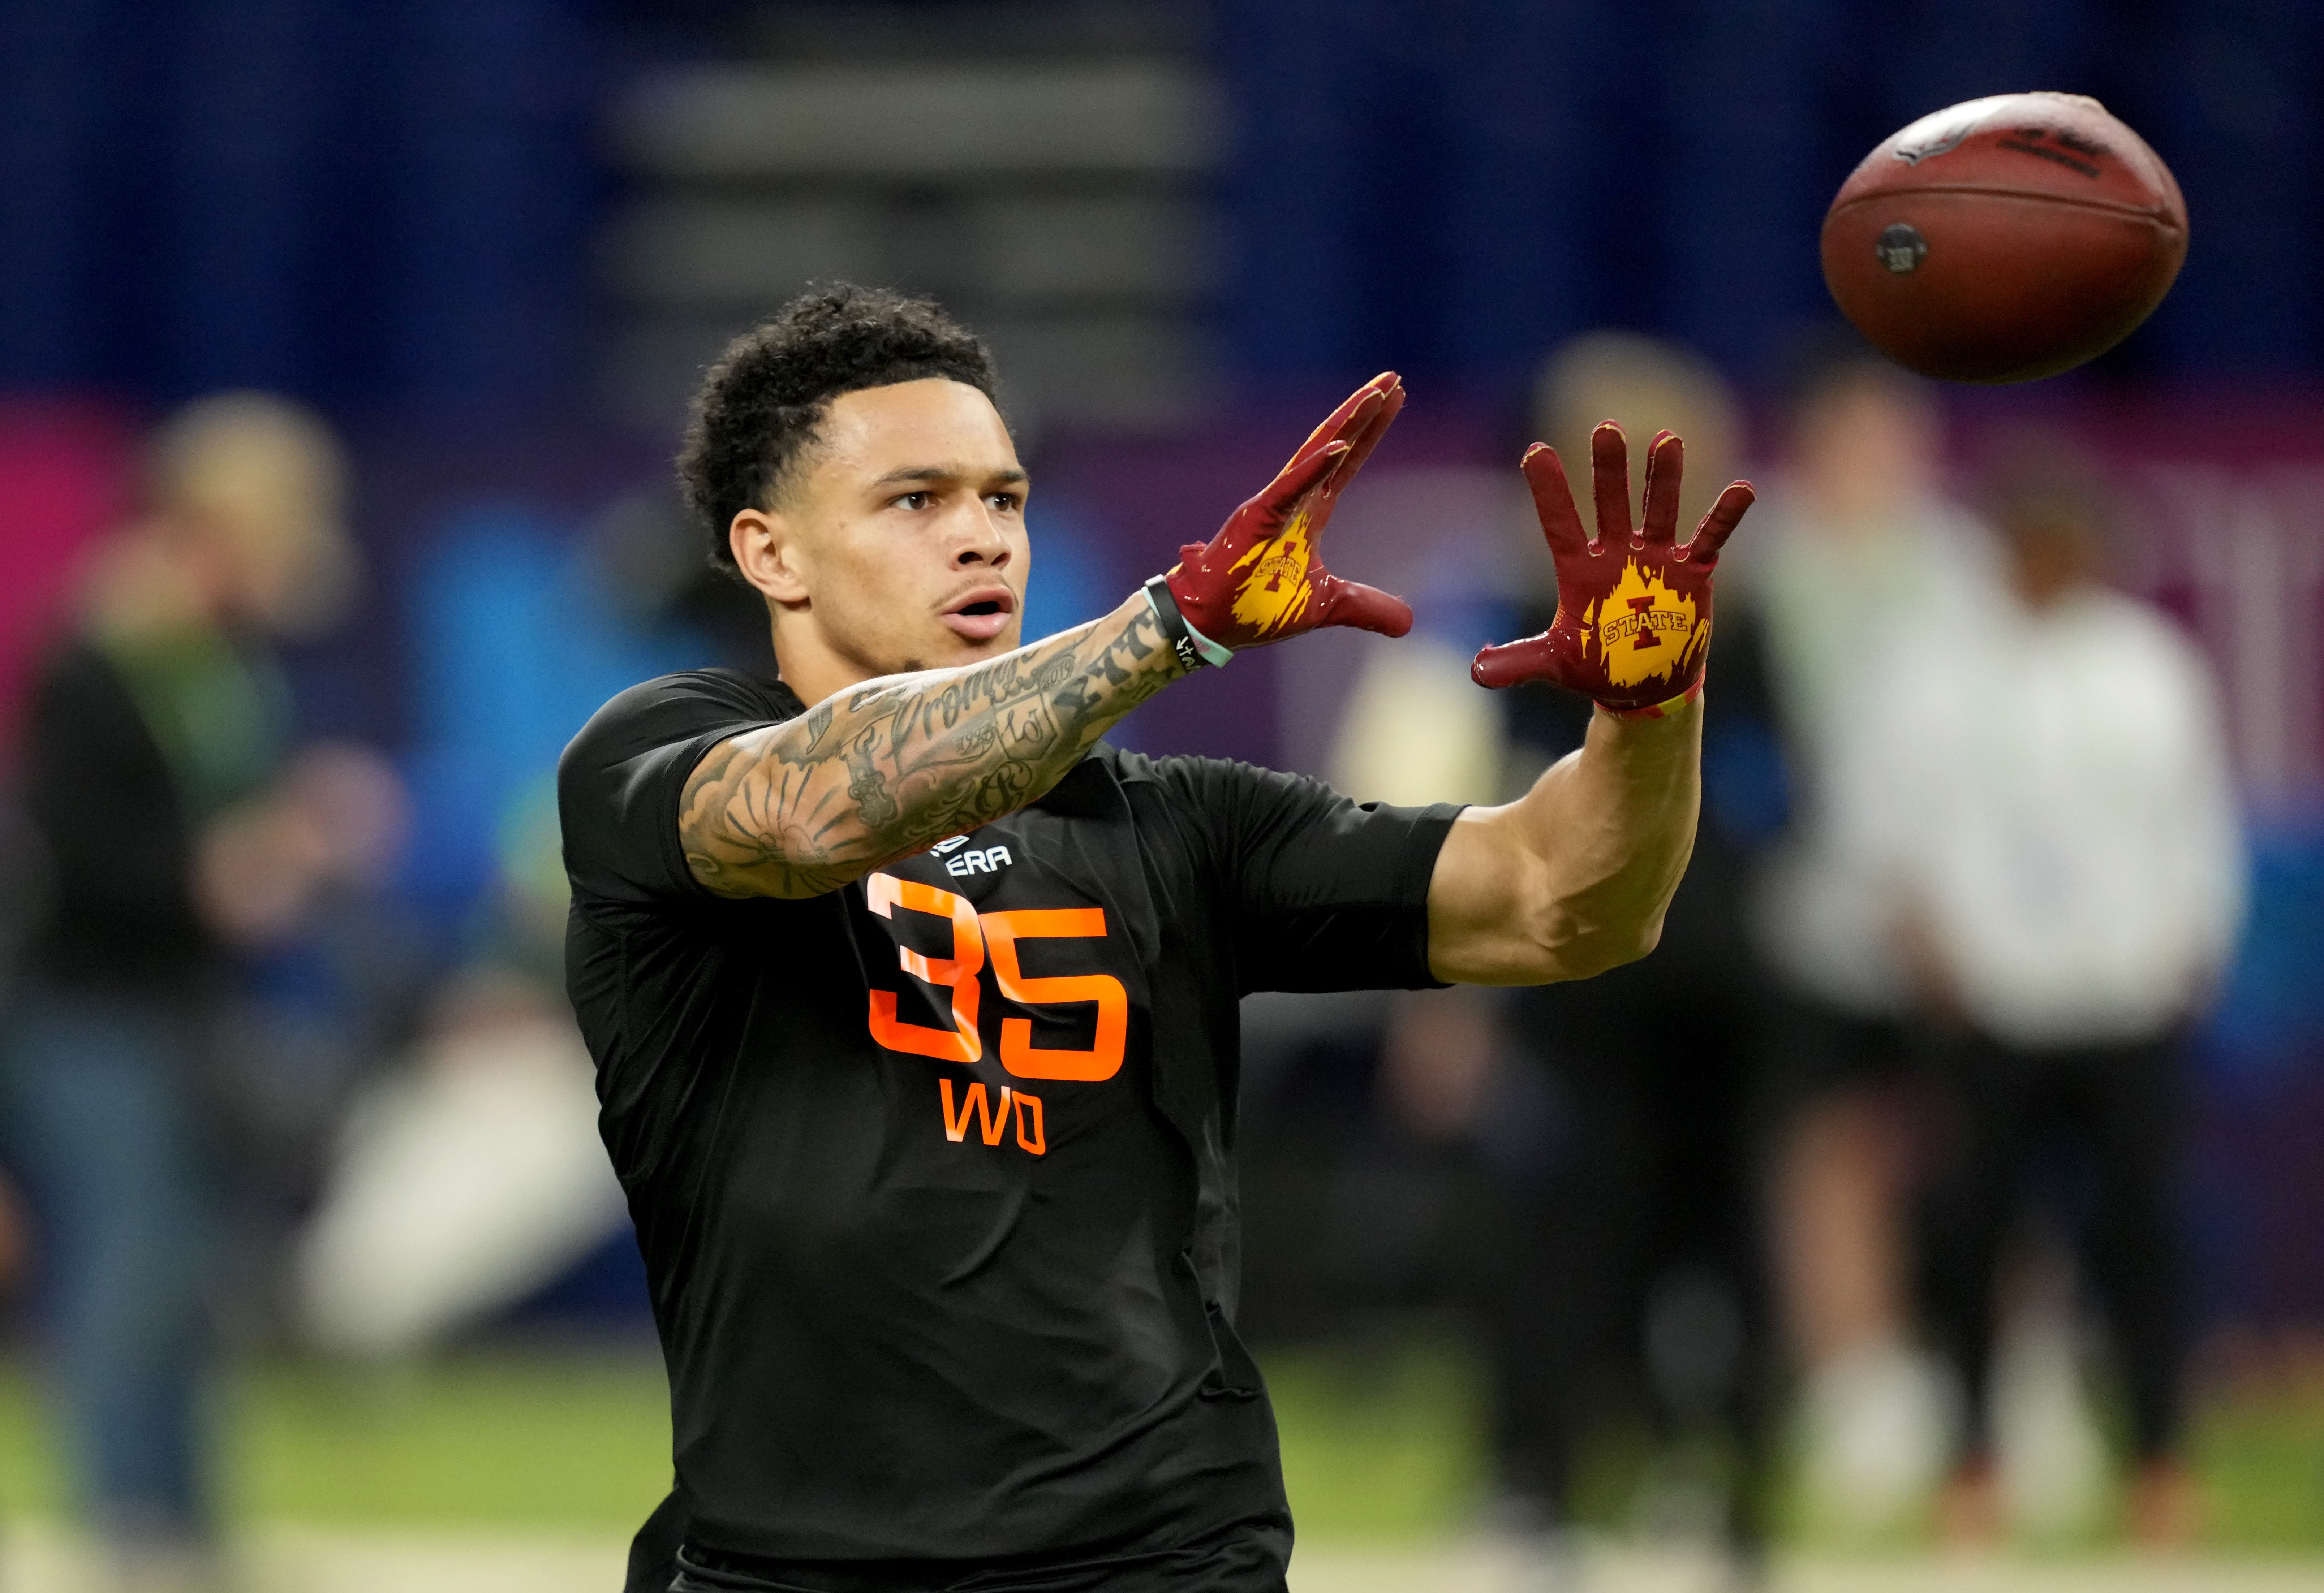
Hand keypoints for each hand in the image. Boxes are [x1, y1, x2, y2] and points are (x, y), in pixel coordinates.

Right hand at [1164, 373, 1413, 649]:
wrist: (1210, 623)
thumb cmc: (1256, 608)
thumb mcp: (1326, 606)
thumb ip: (1366, 607)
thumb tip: (1408, 622)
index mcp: (1310, 513)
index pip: (1348, 462)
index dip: (1370, 432)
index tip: (1394, 399)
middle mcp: (1295, 499)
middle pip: (1337, 445)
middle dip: (1366, 412)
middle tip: (1393, 378)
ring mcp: (1275, 504)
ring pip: (1316, 453)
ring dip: (1347, 423)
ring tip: (1376, 393)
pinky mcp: (1257, 518)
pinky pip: (1290, 488)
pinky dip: (1314, 467)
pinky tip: (1340, 446)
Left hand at [1472, 423, 1753, 710]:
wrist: (1641, 685)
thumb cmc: (1595, 666)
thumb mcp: (1554, 664)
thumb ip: (1518, 662)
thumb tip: (1475, 672)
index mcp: (1580, 571)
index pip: (1559, 524)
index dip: (1549, 491)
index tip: (1533, 452)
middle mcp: (1617, 555)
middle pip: (1611, 504)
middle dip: (1609, 469)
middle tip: (1605, 428)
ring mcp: (1656, 560)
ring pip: (1659, 510)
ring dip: (1663, 479)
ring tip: (1668, 441)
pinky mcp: (1691, 574)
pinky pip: (1711, 539)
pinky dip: (1726, 516)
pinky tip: (1743, 489)